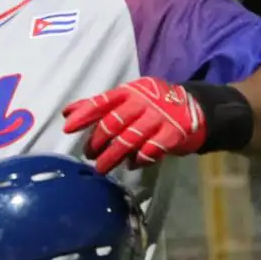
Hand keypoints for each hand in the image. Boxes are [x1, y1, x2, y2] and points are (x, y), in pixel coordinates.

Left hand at [62, 77, 205, 173]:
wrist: (193, 108)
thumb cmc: (151, 104)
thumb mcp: (128, 98)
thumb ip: (99, 105)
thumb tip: (67, 113)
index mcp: (129, 92)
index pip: (102, 102)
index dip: (84, 114)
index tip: (68, 128)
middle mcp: (143, 102)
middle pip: (113, 123)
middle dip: (97, 142)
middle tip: (89, 155)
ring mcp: (158, 118)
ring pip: (129, 140)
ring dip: (113, 156)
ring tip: (101, 168)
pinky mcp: (171, 134)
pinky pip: (150, 151)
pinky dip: (138, 160)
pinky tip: (131, 165)